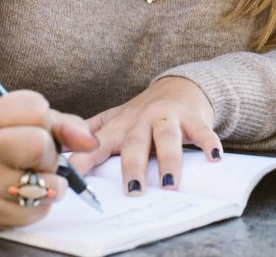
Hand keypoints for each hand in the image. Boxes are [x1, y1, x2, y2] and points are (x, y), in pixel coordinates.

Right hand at [0, 90, 96, 229]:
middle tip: (34, 156)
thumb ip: (61, 123)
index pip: (38, 111)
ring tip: (32, 175)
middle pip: (40, 146)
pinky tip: (25, 193)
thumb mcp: (19, 116)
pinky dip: (40, 204)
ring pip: (46, 184)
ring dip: (51, 181)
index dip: (45, 121)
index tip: (32, 128)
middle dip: (48, 152)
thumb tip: (91, 142)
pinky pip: (38, 212)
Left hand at [70, 77, 221, 194]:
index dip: (83, 160)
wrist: (179, 86)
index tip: (72, 177)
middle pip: (135, 143)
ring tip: (169, 184)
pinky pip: (201, 131)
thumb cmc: (142, 111)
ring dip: (169, 160)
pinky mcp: (192, 117)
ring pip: (166, 138)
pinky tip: (213, 157)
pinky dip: (208, 143)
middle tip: (132, 189)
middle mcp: (141, 121)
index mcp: (119, 126)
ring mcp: (166, 118)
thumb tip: (61, 153)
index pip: (96, 145)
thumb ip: (90, 134)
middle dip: (133, 166)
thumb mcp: (114, 120)